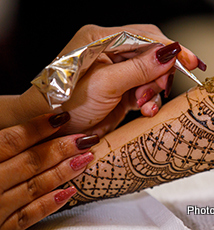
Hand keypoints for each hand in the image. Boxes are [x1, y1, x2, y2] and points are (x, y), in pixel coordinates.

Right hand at [0, 113, 98, 229]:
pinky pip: (27, 217)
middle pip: (28, 163)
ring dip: (63, 171)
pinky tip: (69, 191)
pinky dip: (49, 204)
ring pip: (33, 186)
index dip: (37, 128)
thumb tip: (22, 130)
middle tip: (84, 137)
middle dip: (60, 149)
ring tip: (85, 157)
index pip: (9, 141)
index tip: (61, 116)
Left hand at [19, 24, 203, 135]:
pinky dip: (148, 100)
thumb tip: (171, 53)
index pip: (145, 35)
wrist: (50, 131)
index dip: (170, 48)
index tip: (190, 62)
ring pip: (151, 73)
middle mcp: (110, 49)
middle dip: (160, 74)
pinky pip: (145, 88)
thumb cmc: (66, 104)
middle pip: (151, 54)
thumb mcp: (105, 85)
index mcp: (100, 38)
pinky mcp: (121, 87)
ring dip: (153, 90)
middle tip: (160, 91)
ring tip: (143, 105)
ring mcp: (116, 69)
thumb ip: (139, 69)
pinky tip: (144, 110)